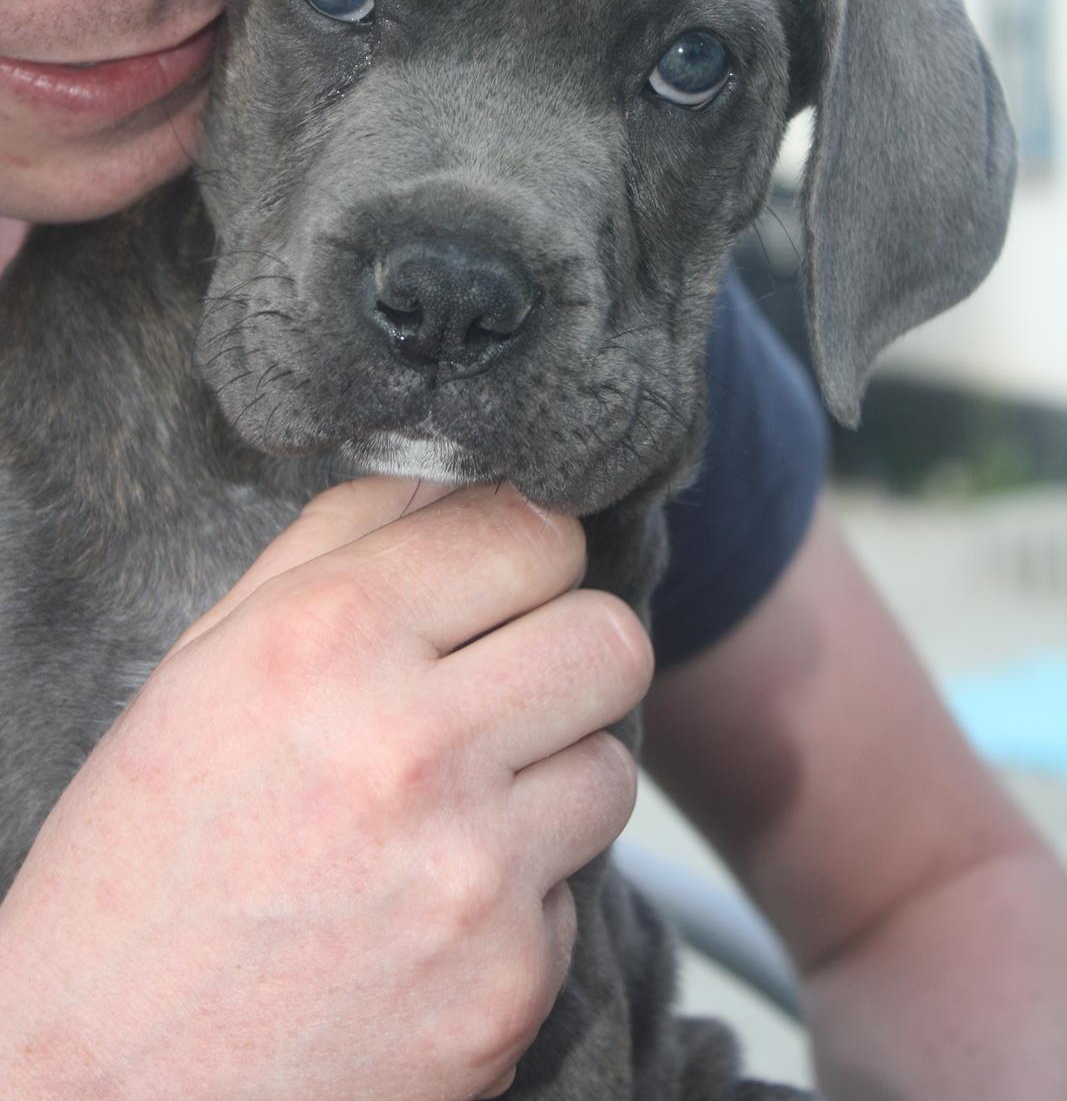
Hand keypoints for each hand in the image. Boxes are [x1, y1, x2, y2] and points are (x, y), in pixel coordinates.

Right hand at [0, 479, 650, 1100]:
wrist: (98, 1083)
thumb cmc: (141, 861)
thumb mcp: (207, 666)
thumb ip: (338, 547)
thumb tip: (450, 479)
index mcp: (326, 641)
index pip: (534, 531)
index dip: (527, 552)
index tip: (509, 578)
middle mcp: (411, 749)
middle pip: (610, 638)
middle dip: (568, 649)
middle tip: (508, 682)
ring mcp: (469, 876)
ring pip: (613, 766)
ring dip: (552, 777)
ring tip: (457, 809)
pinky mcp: (505, 987)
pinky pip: (572, 894)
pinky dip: (518, 897)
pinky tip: (427, 910)